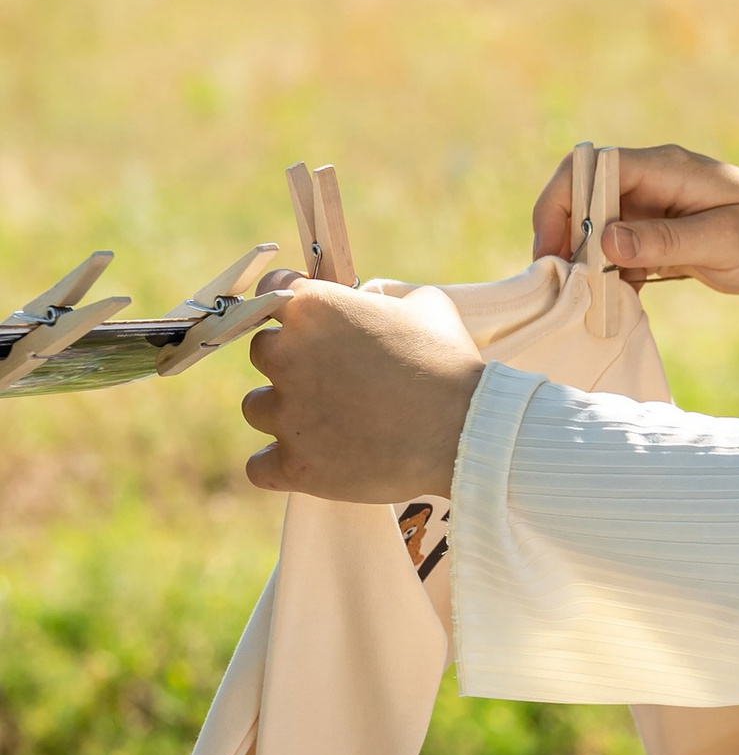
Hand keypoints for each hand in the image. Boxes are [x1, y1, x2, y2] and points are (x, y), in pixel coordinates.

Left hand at [241, 279, 484, 504]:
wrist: (467, 431)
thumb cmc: (450, 364)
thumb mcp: (427, 306)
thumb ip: (383, 298)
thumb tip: (370, 303)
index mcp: (313, 307)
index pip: (271, 288)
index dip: (289, 304)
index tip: (306, 320)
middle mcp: (287, 356)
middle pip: (262, 352)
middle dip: (291, 361)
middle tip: (332, 378)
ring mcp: (287, 414)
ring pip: (256, 408)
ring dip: (284, 412)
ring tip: (328, 423)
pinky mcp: (296, 465)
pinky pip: (260, 466)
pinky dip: (279, 464)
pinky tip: (308, 461)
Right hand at [533, 141, 738, 303]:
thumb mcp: (725, 241)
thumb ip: (667, 241)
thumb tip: (606, 241)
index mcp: (667, 168)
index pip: (594, 167)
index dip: (563, 201)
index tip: (553, 248)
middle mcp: (653, 180)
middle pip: (584, 196)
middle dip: (564, 235)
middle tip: (560, 282)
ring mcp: (651, 207)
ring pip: (595, 226)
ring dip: (584, 261)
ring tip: (586, 299)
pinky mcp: (654, 234)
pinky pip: (615, 250)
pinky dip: (608, 275)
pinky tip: (615, 302)